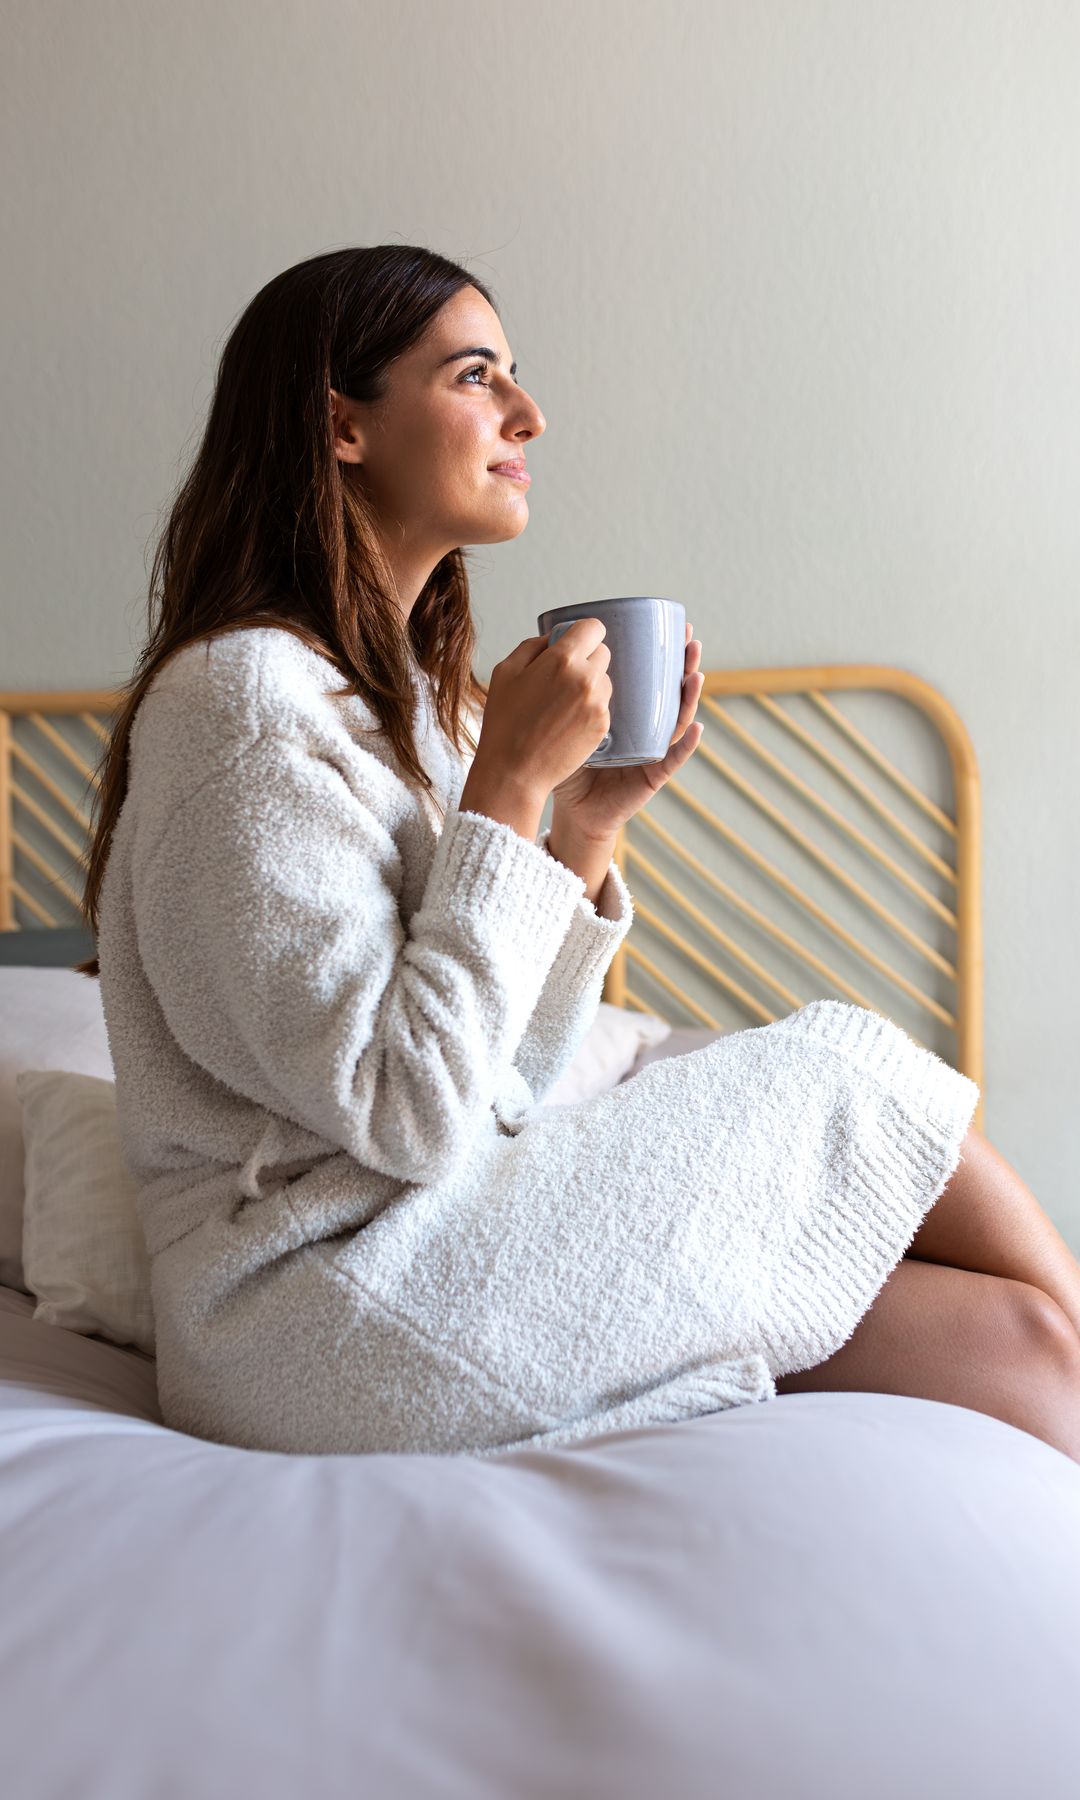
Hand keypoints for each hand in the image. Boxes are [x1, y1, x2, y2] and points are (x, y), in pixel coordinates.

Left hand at [549, 621, 703, 839]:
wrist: (572, 809)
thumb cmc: (568, 764)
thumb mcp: (566, 722)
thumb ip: (562, 694)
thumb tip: (550, 648)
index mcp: (629, 712)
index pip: (649, 677)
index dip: (661, 653)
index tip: (667, 626)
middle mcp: (647, 727)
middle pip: (671, 691)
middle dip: (684, 663)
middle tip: (688, 638)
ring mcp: (654, 750)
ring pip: (679, 719)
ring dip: (690, 696)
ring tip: (695, 672)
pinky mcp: (654, 776)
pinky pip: (673, 758)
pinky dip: (687, 744)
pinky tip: (696, 726)